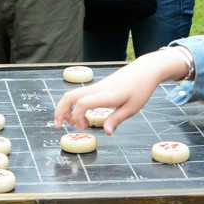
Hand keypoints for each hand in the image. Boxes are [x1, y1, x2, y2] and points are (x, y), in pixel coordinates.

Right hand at [53, 48, 188, 134]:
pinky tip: (82, 116)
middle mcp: (98, 89)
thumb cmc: (141, 89)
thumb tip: (105, 132)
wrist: (144, 70)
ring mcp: (96, 86)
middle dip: (60, 111)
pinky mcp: (98, 86)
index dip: (77, 116)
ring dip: (66, 108)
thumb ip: (116, 119)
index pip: (82, 103)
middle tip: (58, 126)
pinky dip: (75, 105)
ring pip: (73, 94)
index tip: (82, 128)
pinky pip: (80, 94)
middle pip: (70, 96)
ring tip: (72, 123)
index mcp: (107, 95)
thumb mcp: (132, 108)